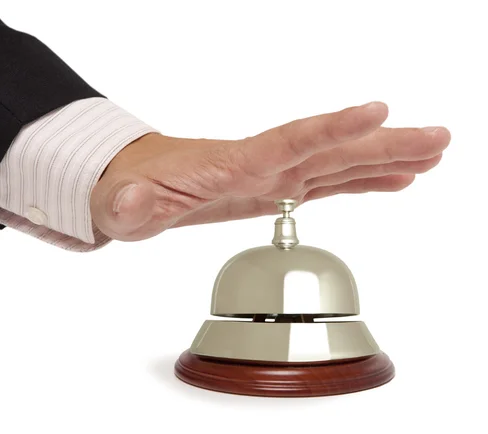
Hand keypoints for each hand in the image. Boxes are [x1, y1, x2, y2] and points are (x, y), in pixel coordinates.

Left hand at [90, 102, 449, 240]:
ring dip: (383, 160)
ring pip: (335, 165)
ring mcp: (268, 176)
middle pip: (330, 150)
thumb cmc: (126, 192)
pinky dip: (359, 180)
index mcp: (229, 166)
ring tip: (432, 155)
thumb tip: (133, 205)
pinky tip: (390, 181)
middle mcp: (258, 165)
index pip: (290, 142)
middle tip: (438, 138)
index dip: (333, 129)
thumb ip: (129, 206)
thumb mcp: (119, 206)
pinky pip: (323, 183)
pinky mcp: (270, 188)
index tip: (378, 112)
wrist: (126, 183)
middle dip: (384, 144)